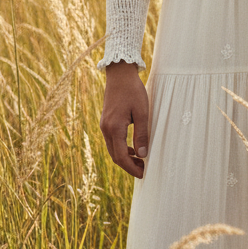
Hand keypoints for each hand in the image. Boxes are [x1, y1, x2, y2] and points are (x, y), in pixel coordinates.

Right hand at [101, 61, 150, 177]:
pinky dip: (121, 148)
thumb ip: (141, 135)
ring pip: (112, 149)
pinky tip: (133, 149)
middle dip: (128, 166)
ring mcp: (104, 125)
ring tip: (140, 161)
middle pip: (115, 156)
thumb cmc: (133, 91)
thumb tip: (142, 155)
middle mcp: (106, 129)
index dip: (132, 168)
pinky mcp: (106, 121)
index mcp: (114, 128)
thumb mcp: (142, 113)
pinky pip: (112, 141)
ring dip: (125, 157)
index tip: (143, 174)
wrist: (120, 74)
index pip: (121, 156)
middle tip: (143, 170)